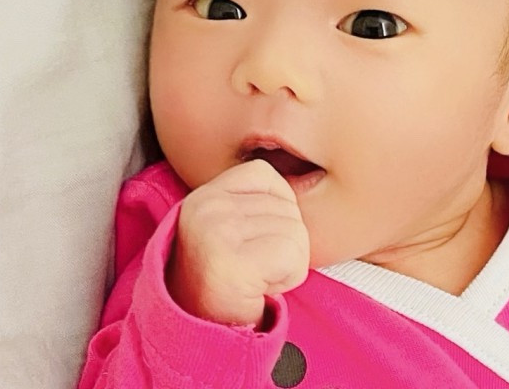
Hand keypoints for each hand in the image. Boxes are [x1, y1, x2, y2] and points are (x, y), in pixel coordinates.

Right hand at [165, 159, 309, 326]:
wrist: (201, 333)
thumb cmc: (227, 278)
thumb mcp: (230, 225)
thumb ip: (255, 200)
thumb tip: (307, 179)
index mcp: (205, 194)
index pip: (267, 175)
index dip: (276, 209)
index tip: (253, 240)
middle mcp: (206, 207)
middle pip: (287, 206)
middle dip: (284, 240)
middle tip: (253, 265)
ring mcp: (216, 233)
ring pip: (295, 230)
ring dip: (287, 261)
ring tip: (255, 276)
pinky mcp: (232, 264)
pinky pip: (293, 255)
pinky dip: (288, 276)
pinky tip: (260, 287)